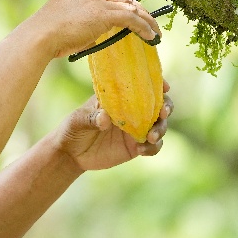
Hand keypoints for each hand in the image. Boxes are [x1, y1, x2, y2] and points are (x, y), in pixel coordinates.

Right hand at [25, 0, 160, 59]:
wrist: (39, 37)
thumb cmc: (44, 38)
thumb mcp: (62, 27)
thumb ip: (81, 27)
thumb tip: (93, 36)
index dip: (119, 5)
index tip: (129, 15)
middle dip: (137, 10)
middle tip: (149, 22)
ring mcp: (95, 1)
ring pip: (129, 7)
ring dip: (145, 19)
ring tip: (156, 31)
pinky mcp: (103, 13)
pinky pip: (130, 18)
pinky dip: (143, 27)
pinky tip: (151, 36)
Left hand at [54, 82, 172, 171]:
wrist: (71, 153)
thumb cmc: (73, 128)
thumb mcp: (78, 120)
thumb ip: (91, 118)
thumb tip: (105, 118)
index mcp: (120, 97)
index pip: (143, 86)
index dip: (157, 84)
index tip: (165, 87)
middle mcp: (133, 111)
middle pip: (159, 104)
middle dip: (166, 106)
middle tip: (163, 113)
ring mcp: (136, 129)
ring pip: (160, 125)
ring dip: (161, 129)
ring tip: (151, 137)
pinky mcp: (136, 147)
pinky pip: (153, 146)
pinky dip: (152, 148)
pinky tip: (142, 150)